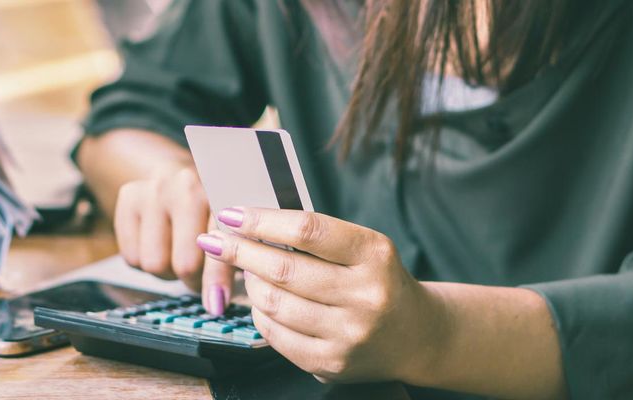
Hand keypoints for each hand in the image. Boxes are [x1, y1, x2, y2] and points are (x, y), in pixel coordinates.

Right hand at [113, 165, 235, 313]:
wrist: (177, 171)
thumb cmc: (211, 207)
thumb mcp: (232, 225)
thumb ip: (236, 254)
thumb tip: (221, 299)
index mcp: (219, 193)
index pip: (217, 247)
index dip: (215, 280)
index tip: (216, 305)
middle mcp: (184, 187)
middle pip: (183, 264)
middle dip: (192, 278)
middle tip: (197, 270)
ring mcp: (153, 191)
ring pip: (154, 264)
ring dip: (166, 271)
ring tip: (176, 252)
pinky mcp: (128, 198)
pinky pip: (132, 257)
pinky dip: (144, 260)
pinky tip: (157, 242)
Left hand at [195, 207, 449, 382]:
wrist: (416, 335)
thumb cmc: (379, 281)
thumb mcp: (364, 248)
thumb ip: (316, 236)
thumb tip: (251, 222)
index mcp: (374, 255)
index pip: (308, 230)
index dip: (262, 220)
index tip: (231, 214)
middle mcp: (365, 295)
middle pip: (283, 269)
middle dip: (241, 251)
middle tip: (217, 240)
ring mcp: (349, 334)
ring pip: (274, 304)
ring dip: (249, 284)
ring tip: (246, 271)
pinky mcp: (333, 363)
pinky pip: (277, 336)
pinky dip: (259, 315)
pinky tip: (260, 302)